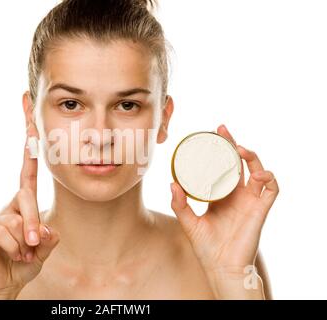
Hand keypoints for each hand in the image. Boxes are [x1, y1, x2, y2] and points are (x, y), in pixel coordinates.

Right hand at [0, 134, 59, 299]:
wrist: (4, 284)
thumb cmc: (23, 263)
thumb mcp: (43, 250)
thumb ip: (49, 238)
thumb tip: (46, 229)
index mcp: (24, 207)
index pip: (28, 175)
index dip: (29, 153)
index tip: (31, 127)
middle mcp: (9, 207)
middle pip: (26, 196)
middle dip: (34, 222)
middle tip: (35, 244)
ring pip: (15, 219)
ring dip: (23, 242)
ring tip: (21, 254)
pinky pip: (3, 232)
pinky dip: (13, 247)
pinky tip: (11, 255)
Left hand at [170, 124, 278, 297]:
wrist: (221, 267)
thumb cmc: (206, 247)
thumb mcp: (188, 222)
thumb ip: (180, 204)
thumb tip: (171, 184)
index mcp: (221, 195)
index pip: (223, 166)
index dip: (220, 150)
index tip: (212, 134)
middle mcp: (237, 195)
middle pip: (240, 163)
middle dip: (234, 145)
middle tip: (222, 131)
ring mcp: (250, 201)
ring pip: (258, 171)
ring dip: (252, 158)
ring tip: (239, 150)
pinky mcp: (261, 210)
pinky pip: (272, 190)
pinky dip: (269, 178)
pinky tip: (258, 174)